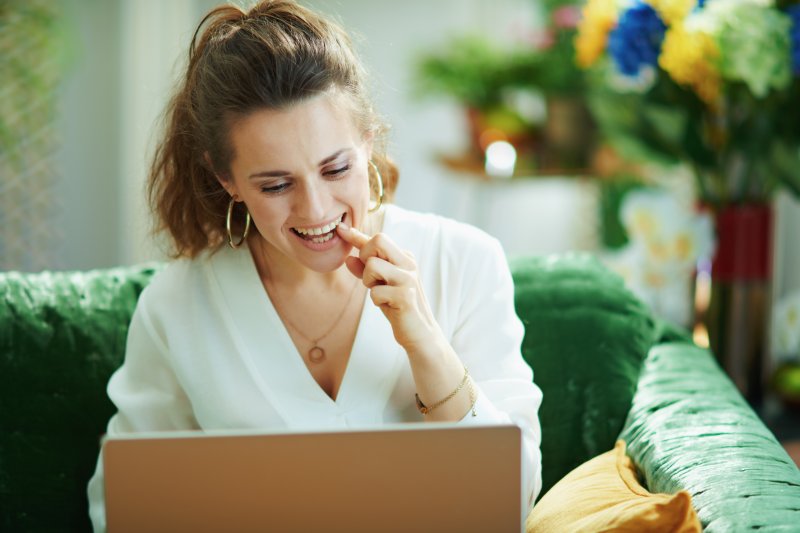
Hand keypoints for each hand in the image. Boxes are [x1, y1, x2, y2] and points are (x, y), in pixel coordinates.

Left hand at [336, 222, 443, 356]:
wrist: (420, 333)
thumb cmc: (399, 307)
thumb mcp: (381, 285)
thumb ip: (365, 270)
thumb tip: (348, 258)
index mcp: (404, 258)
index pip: (378, 239)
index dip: (357, 235)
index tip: (341, 229)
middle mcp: (408, 264)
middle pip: (378, 240)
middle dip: (366, 256)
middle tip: (372, 277)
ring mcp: (408, 279)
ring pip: (373, 265)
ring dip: (369, 282)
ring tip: (382, 294)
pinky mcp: (406, 296)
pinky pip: (375, 292)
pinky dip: (377, 301)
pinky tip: (389, 306)